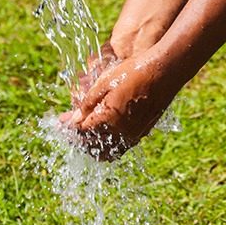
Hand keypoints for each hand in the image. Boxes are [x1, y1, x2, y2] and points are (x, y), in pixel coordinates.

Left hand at [63, 48, 179, 160]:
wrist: (164, 72)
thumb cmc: (133, 73)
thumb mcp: (104, 84)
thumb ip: (87, 105)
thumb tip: (74, 120)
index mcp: (108, 120)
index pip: (80, 132)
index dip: (68, 127)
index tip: (60, 121)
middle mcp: (121, 133)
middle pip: (92, 147)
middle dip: (78, 140)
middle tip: (71, 128)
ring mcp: (134, 135)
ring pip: (108, 152)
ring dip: (94, 146)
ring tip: (86, 133)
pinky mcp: (143, 132)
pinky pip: (122, 146)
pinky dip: (110, 143)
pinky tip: (106, 130)